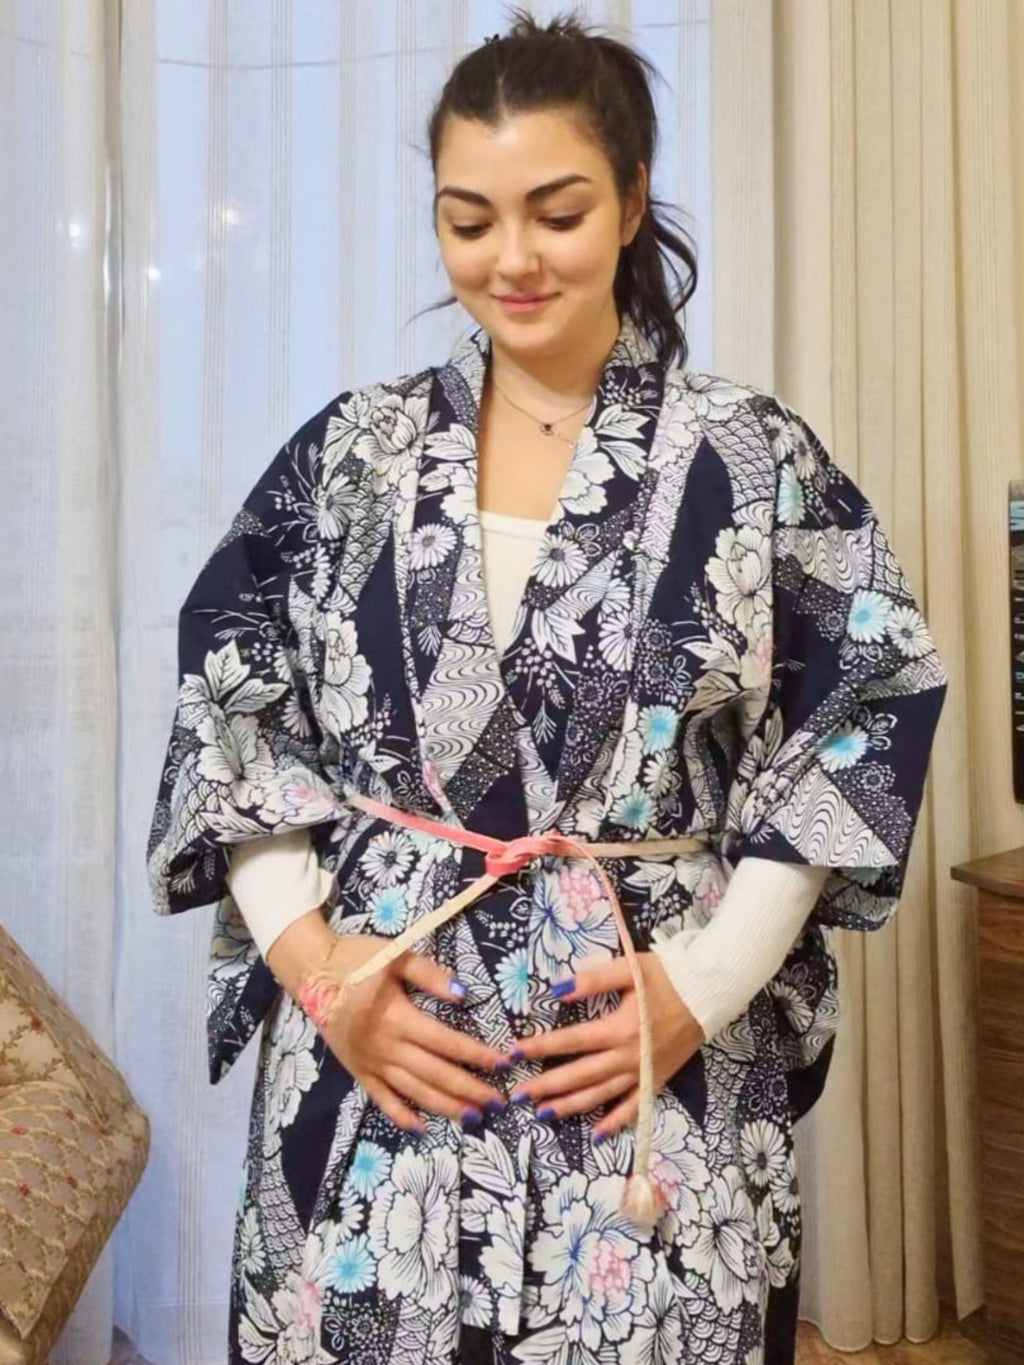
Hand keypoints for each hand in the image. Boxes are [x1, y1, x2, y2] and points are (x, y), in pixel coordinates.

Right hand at [312, 934, 509, 1133]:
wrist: (310, 972)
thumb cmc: (355, 959)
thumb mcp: (394, 954)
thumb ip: (430, 974)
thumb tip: (465, 995)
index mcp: (396, 1017)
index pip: (445, 1042)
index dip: (476, 1055)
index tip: (502, 1063)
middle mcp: (385, 1046)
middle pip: (434, 1074)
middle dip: (468, 1089)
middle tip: (497, 1102)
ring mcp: (369, 1063)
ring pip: (413, 1092)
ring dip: (445, 1106)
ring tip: (473, 1117)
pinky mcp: (357, 1071)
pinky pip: (381, 1099)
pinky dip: (401, 1116)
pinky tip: (421, 1127)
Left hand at [504, 953, 705, 1139]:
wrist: (709, 994)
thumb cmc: (667, 977)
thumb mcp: (629, 969)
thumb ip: (593, 980)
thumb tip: (558, 990)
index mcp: (618, 1029)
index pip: (570, 1042)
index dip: (539, 1048)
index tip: (513, 1054)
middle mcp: (627, 1057)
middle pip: (579, 1076)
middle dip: (545, 1086)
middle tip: (516, 1095)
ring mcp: (642, 1073)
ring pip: (600, 1096)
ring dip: (569, 1107)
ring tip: (542, 1114)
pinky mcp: (656, 1081)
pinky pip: (633, 1108)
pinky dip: (615, 1122)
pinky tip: (596, 1134)